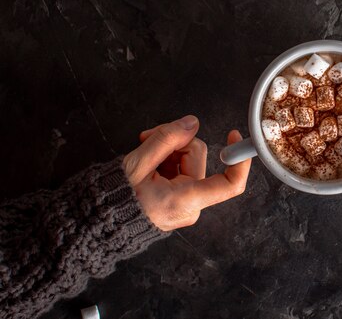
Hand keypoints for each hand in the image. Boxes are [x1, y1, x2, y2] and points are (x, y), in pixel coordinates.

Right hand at [122, 115, 251, 230]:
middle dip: (175, 143)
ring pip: (188, 161)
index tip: (232, 136)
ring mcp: (186, 205)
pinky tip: (149, 163)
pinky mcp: (180, 201)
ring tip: (144, 154)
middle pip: (197, 157)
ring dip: (167, 151)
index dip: (239, 159)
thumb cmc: (114, 199)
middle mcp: (191, 206)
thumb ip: (166, 140)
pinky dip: (166, 162)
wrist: (99, 222)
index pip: (230, 184)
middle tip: (148, 138)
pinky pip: (181, 171)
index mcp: (185, 201)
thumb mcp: (137, 164)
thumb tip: (191, 123)